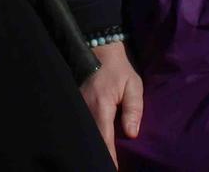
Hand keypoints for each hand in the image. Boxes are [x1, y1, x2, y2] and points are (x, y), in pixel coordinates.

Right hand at [81, 40, 143, 164]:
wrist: (98, 49)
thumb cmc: (119, 69)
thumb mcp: (133, 84)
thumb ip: (134, 109)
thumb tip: (132, 133)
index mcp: (101, 105)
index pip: (104, 139)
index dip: (109, 156)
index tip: (113, 169)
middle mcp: (85, 108)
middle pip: (91, 139)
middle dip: (99, 155)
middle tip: (107, 165)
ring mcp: (78, 106)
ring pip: (84, 133)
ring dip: (92, 145)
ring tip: (100, 159)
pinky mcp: (75, 105)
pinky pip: (81, 125)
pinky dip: (87, 136)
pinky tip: (93, 144)